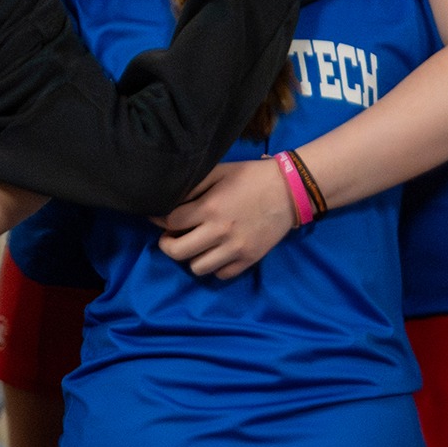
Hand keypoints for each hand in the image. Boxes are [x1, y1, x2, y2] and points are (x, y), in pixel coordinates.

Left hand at [152, 159, 295, 278]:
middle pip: (177, 252)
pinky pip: (221, 274)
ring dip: (191, 257)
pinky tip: (215, 252)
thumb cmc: (251, 177)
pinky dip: (214, 266)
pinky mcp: (249, 259)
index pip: (170, 222)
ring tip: (195, 245)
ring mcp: (235, 249)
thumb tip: (169, 198)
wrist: (289, 190)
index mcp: (210, 208)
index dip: (159, 220)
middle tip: (170, 236)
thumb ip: (193, 186)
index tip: (158, 217)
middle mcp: (219, 232)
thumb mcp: (219, 172)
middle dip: (167, 244)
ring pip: (197, 268)